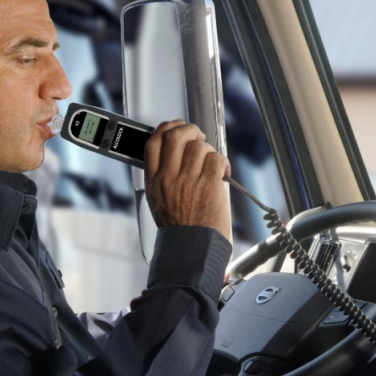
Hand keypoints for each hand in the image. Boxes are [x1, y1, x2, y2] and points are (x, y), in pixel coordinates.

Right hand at [144, 120, 231, 241]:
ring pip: (199, 146)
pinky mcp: (208, 186)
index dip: (165, 127)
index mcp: (154, 181)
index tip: (175, 126)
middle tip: (198, 137)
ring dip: (209, 151)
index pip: (153, 142)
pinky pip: (216, 159)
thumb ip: (164, 176)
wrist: (191, 249)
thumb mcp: (158, 200)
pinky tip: (223, 174)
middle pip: (175, 136)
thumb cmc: (179, 228)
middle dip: (190, 130)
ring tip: (211, 165)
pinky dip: (222, 162)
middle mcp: (168, 179)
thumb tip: (176, 154)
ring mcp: (188, 182)